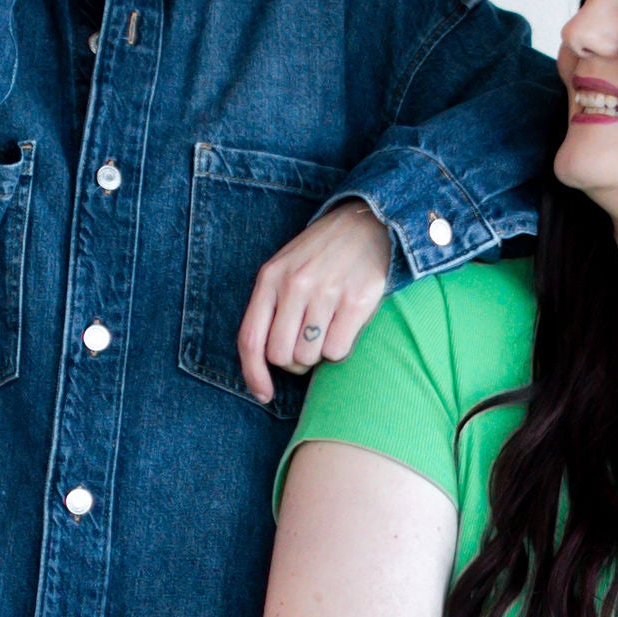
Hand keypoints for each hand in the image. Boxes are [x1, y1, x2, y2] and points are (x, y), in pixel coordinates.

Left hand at [236, 199, 392, 402]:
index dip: (253, 375)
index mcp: (270, 278)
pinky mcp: (356, 301)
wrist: (367, 222)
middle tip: (309, 346)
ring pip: (310, 356)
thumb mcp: (285, 269)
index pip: (250, 339)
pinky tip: (345, 327)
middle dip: (295, 362)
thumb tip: (265, 362)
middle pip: (281, 355)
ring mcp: (325, 292)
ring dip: (320, 355)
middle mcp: (294, 284)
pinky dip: (341, 348)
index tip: (264, 394)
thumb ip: (271, 307)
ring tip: (328, 330)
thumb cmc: (322, 254)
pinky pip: (337, 351)